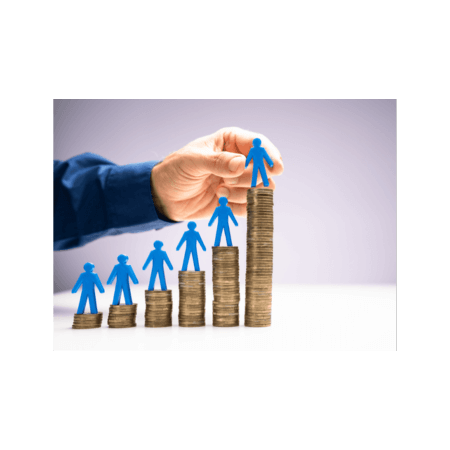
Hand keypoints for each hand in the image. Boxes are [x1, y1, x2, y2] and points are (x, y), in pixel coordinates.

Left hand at [151, 127, 282, 220]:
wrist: (164, 197)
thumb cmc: (175, 171)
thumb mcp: (192, 162)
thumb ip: (217, 162)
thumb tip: (241, 164)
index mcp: (230, 142)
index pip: (258, 144)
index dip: (269, 155)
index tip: (275, 168)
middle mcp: (239, 160)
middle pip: (263, 170)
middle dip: (248, 179)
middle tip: (227, 181)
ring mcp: (239, 182)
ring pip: (259, 191)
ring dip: (241, 194)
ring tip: (219, 192)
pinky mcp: (236, 201)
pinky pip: (249, 208)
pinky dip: (238, 207)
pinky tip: (220, 202)